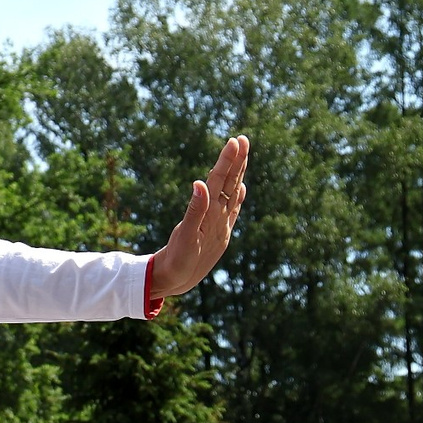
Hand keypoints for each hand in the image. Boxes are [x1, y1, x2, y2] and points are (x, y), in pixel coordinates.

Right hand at [144, 134, 248, 299]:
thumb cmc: (179, 261)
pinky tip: (241, 188)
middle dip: (237, 161)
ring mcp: (222, 226)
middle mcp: (220, 218)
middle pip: (231, 184)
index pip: (221, 182)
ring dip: (238, 174)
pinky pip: (231, 210)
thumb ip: (195, 209)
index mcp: (212, 215)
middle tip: (243, 139)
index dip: (227, 161)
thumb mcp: (185, 236)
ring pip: (233, 194)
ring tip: (243, 155)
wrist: (179, 283)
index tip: (234, 141)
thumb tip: (201, 183)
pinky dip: (236, 196)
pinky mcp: (219, 233)